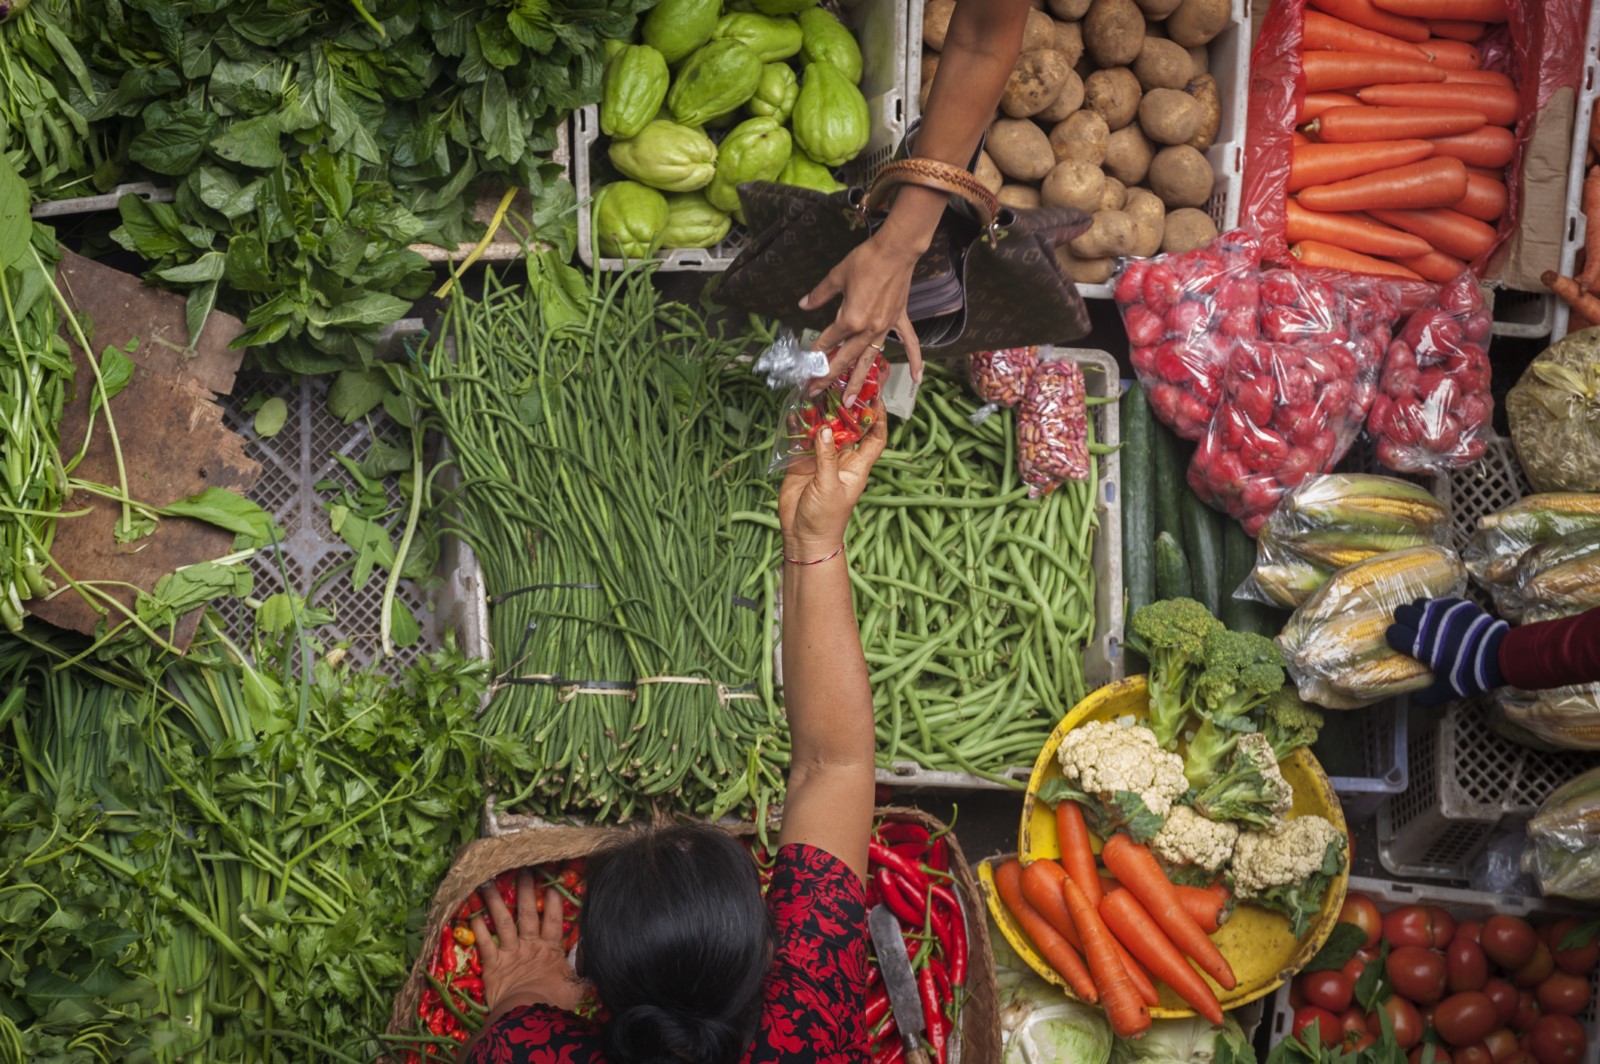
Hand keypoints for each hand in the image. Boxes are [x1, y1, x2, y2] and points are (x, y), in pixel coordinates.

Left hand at [469, 870, 584, 1014]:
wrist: (530, 1014)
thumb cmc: (556, 1001)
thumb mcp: (579, 984)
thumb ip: (583, 966)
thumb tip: (591, 951)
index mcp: (551, 950)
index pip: (553, 919)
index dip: (553, 900)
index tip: (552, 881)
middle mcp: (529, 946)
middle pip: (526, 914)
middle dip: (525, 891)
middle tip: (521, 870)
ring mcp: (510, 954)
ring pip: (502, 922)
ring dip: (496, 903)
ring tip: (488, 884)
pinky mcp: (493, 966)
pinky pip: (484, 944)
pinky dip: (478, 931)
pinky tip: (472, 915)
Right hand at [778, 399, 887, 559]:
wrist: (804, 537)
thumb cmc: (826, 518)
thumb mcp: (829, 486)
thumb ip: (826, 457)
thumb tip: (826, 428)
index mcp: (857, 466)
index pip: (875, 438)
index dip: (879, 419)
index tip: (877, 398)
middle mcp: (840, 460)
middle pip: (847, 428)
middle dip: (844, 409)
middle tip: (840, 386)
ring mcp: (820, 460)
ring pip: (822, 431)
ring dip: (819, 415)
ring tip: (815, 394)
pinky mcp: (801, 464)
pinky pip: (800, 441)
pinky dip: (796, 428)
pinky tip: (792, 413)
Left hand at [799, 229, 924, 404]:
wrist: (895, 250)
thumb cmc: (865, 260)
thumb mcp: (836, 276)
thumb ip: (820, 294)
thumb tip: (803, 304)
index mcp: (849, 318)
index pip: (827, 340)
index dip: (814, 354)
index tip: (805, 368)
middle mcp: (867, 329)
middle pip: (844, 357)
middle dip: (827, 376)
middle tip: (813, 392)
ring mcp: (885, 328)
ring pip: (869, 359)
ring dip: (858, 381)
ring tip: (849, 401)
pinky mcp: (898, 320)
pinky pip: (908, 344)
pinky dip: (914, 360)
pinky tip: (917, 379)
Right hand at [1386, 596, 1508, 705]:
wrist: (1500, 655)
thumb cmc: (1470, 672)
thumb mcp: (1448, 689)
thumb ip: (1427, 696)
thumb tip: (1413, 702)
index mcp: (1419, 643)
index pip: (1392, 632)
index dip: (1395, 638)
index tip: (1403, 645)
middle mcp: (1426, 623)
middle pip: (1400, 611)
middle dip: (1403, 621)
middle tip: (1413, 631)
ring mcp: (1442, 610)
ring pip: (1418, 602)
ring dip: (1419, 612)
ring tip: (1428, 623)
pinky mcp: (1457, 604)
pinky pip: (1438, 601)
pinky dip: (1438, 609)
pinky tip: (1447, 619)